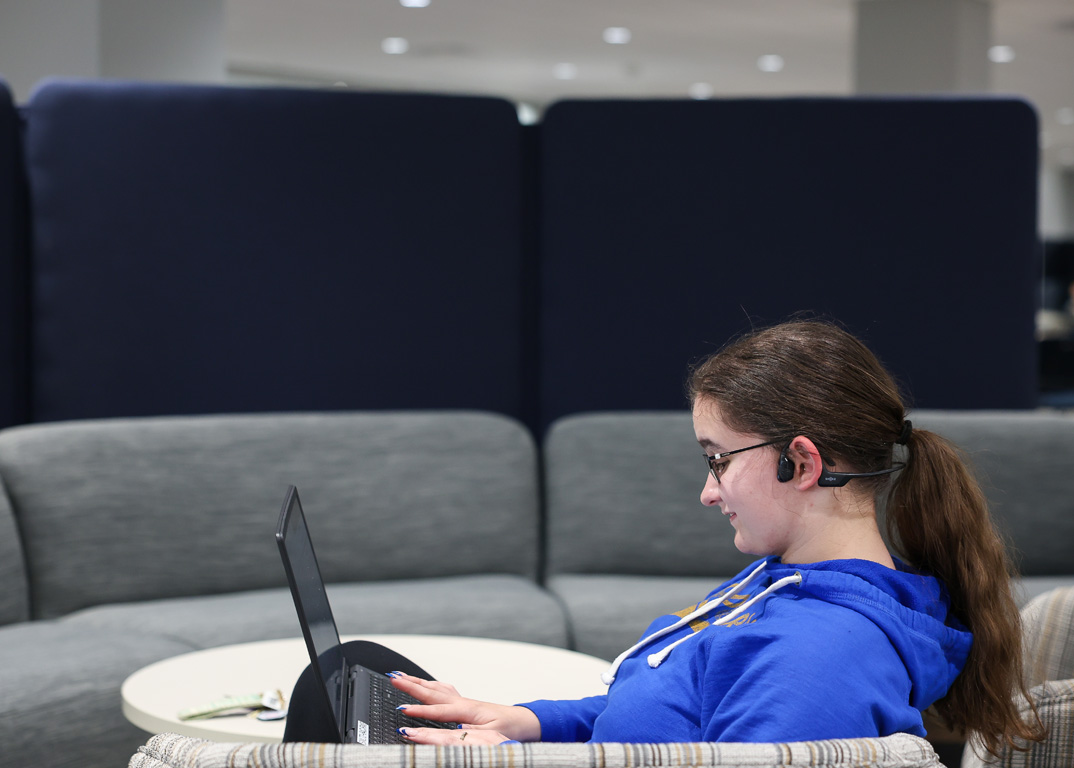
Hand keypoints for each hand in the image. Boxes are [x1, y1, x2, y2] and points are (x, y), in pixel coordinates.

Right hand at [388, 672, 540, 743]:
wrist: (528, 722)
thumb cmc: (512, 730)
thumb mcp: (490, 738)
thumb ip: (468, 737)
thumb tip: (447, 736)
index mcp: (468, 709)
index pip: (439, 709)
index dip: (420, 711)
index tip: (401, 711)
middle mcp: (464, 702)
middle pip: (433, 691)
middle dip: (411, 685)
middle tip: (393, 678)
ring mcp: (465, 702)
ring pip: (437, 688)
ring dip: (419, 683)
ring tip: (402, 677)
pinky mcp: (467, 705)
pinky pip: (444, 692)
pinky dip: (432, 687)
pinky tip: (429, 686)